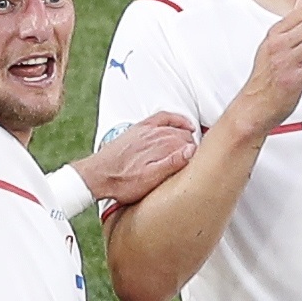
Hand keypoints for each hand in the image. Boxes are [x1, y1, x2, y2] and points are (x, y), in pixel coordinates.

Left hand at [72, 112, 198, 209]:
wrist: (97, 176)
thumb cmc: (122, 183)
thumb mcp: (150, 180)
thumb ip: (172, 164)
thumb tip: (191, 150)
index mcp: (161, 146)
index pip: (191, 145)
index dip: (199, 156)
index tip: (203, 164)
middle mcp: (156, 134)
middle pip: (186, 136)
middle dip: (194, 147)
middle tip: (199, 160)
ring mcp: (148, 129)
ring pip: (177, 127)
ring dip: (188, 136)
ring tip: (195, 148)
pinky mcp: (140, 128)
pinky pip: (163, 117)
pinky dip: (176, 119)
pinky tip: (184, 125)